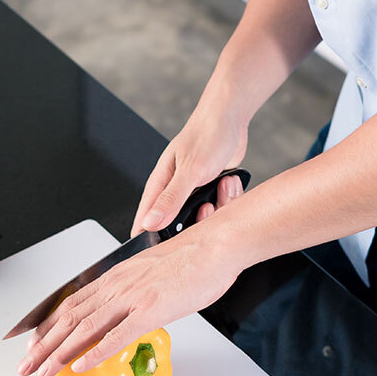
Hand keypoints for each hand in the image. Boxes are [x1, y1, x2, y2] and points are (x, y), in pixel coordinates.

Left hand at [16, 222, 241, 375]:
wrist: (216, 245)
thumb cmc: (192, 258)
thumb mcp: (151, 271)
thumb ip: (133, 289)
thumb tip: (127, 305)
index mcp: (115, 276)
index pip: (71, 302)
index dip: (48, 324)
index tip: (32, 342)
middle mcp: (116, 286)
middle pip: (68, 318)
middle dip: (42, 345)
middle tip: (25, 366)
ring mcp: (131, 298)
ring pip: (84, 328)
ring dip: (59, 353)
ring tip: (42, 371)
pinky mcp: (150, 310)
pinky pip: (117, 336)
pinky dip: (95, 353)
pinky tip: (80, 365)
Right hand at [133, 98, 248, 234]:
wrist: (231, 118)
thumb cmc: (207, 135)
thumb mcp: (189, 171)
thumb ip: (170, 199)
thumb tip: (150, 222)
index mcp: (161, 183)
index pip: (145, 218)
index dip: (146, 238)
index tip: (150, 256)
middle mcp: (174, 189)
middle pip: (175, 223)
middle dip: (192, 225)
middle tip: (203, 215)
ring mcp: (192, 191)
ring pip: (199, 218)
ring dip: (214, 209)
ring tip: (221, 189)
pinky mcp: (209, 190)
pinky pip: (216, 209)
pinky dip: (225, 202)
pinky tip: (228, 187)